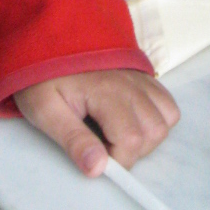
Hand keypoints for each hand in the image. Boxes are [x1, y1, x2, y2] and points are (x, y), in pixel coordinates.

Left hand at [13, 70, 179, 176]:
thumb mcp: (45, 111)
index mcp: (106, 92)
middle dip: (133, 150)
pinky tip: (131, 119)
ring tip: (117, 133)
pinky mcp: (143, 75)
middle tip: (104, 144)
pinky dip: (157, 117)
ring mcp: (139, 77)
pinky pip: (167, 102)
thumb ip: (74, 140)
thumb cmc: (42, 78)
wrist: (47, 40)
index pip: (131, 141)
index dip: (117, 160)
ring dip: (147, 135)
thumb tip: (98, 169)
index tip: (95, 156)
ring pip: (166, 118)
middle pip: (154, 132)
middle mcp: (130, 83)